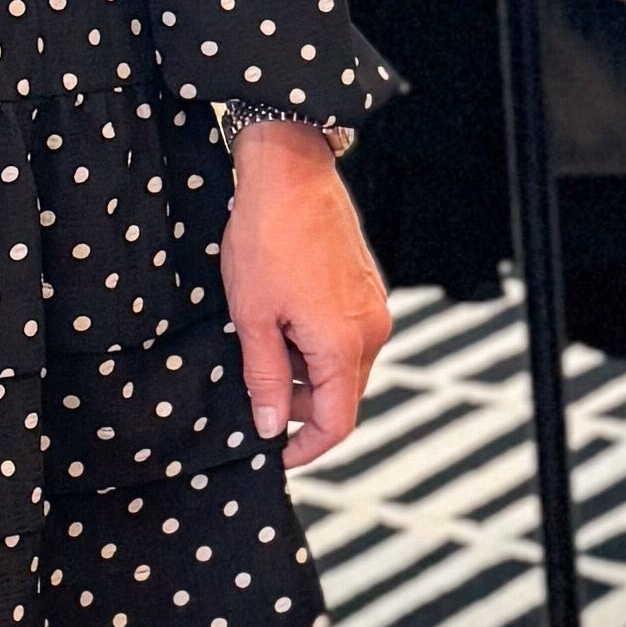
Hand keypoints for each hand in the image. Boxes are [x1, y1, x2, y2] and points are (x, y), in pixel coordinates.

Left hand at [222, 121, 391, 468]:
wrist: (291, 173)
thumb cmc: (269, 236)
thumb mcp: (252, 316)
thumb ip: (264, 377)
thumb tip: (270, 424)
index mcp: (344, 345)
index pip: (336, 423)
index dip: (304, 447)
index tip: (275, 453)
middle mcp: (371, 330)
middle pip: (341, 397)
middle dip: (299, 407)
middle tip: (255, 394)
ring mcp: (373, 308)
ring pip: (342, 368)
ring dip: (304, 374)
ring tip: (262, 346)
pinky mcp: (366, 290)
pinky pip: (345, 337)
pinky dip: (315, 346)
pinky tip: (280, 323)